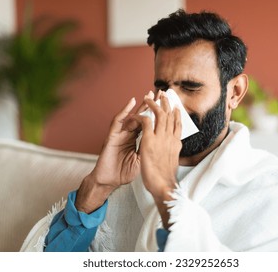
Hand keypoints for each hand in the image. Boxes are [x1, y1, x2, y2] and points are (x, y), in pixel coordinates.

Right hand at [75, 92, 153, 212]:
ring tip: (148, 95)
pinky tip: (131, 102)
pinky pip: (118, 121)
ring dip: (140, 105)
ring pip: (132, 116)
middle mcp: (130, 135)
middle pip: (143, 117)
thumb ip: (150, 149)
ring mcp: (120, 134)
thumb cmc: (123, 173)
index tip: (168, 107)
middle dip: (151, 105)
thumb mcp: (142, 160)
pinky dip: (125, 111)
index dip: (158, 116)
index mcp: (138, 140)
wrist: (109, 182)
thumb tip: (164, 142)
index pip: (150, 124)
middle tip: (160, 94)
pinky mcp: (112, 136)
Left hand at [135, 93, 181, 227]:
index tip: (175, 105)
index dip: (176, 112)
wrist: (163, 186)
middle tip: (163, 94)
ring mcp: (161, 138)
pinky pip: (145, 121)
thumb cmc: (166, 177)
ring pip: (159, 114)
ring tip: (149, 97)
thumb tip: (173, 147)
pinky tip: (137, 114)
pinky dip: (141, 115)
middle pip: (170, 114)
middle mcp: (171, 138)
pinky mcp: (149, 141)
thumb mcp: (173, 161)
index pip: (178, 123)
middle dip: (167, 102)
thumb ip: (172, 151)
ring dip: (154, 104)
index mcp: (176, 143)